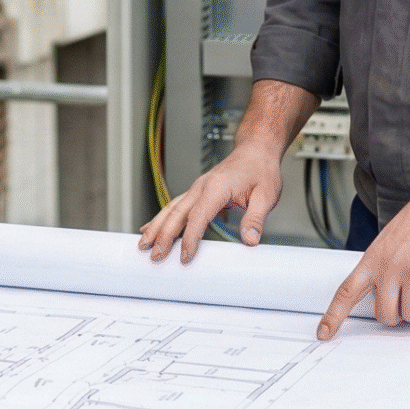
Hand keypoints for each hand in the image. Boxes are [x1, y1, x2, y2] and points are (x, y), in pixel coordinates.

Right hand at [137, 150, 284, 263]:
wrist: (256, 150)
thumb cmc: (261, 170)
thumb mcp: (266, 195)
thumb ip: (256, 218)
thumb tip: (249, 241)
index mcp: (217, 188)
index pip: (198, 216)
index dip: (190, 238)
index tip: (185, 257)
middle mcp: (201, 187)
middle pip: (177, 213)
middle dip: (163, 235)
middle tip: (154, 256)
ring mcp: (197, 188)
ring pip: (171, 209)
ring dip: (156, 227)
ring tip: (143, 244)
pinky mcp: (197, 192)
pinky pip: (175, 206)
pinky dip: (161, 218)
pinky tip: (150, 228)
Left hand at [315, 183, 409, 339]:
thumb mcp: (388, 240)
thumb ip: (381, 266)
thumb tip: (382, 295)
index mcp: (373, 259)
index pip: (346, 292)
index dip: (333, 316)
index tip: (323, 334)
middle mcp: (390, 267)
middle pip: (385, 315)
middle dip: (397, 314)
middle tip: (407, 298)